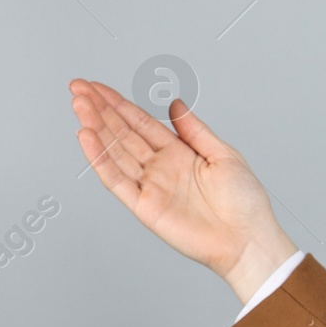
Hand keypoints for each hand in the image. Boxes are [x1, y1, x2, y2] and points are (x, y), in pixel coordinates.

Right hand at [69, 78, 298, 302]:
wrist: (247, 239)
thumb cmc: (245, 203)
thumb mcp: (224, 155)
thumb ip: (195, 130)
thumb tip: (175, 103)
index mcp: (180, 153)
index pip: (141, 123)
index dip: (119, 104)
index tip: (96, 87)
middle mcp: (161, 168)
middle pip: (123, 133)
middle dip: (100, 110)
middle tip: (77, 88)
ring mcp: (150, 186)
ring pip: (115, 152)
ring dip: (96, 128)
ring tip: (79, 105)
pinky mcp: (144, 206)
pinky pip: (116, 179)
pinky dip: (100, 159)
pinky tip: (87, 137)